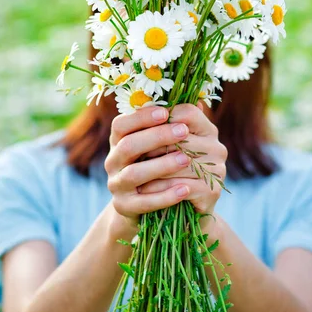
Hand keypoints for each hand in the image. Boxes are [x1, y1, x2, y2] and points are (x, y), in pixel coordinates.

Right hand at [104, 104, 227, 236]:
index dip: (141, 117)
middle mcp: (113, 162)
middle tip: (184, 131)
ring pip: (134, 174)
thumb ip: (173, 125)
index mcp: (119, 141)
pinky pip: (143, 203)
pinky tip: (186, 189)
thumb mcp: (160, 146)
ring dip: (161, 165)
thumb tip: (199, 103)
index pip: (121, 125)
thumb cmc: (157, 167)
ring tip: (186, 159)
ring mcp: (116, 185)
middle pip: (127, 146)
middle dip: (156, 137)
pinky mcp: (124, 207)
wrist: (145, 207)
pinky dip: (165, 196)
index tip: (166, 112)